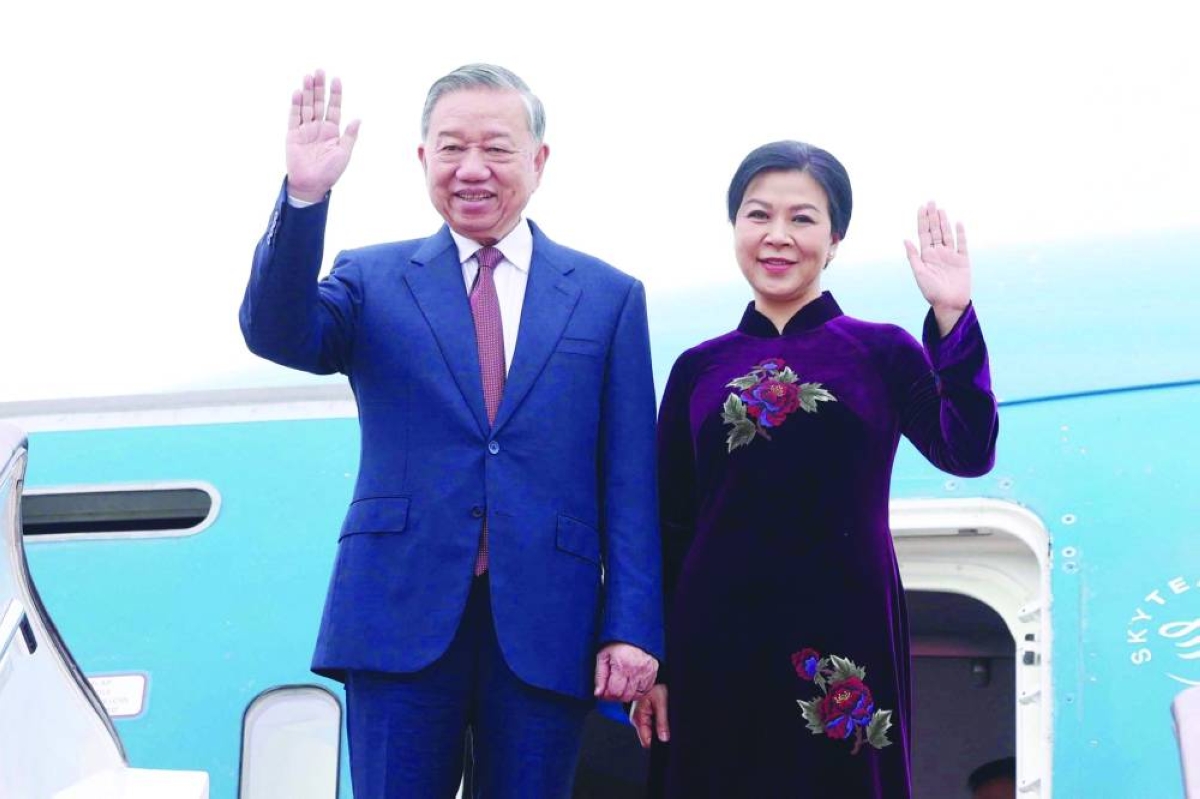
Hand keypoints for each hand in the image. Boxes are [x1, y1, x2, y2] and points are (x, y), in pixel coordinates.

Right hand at [286, 69, 360, 202]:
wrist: (312, 185)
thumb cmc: (330, 172)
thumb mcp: (344, 153)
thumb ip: (350, 135)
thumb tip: (358, 118)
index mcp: (332, 131)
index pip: (334, 108)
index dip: (335, 94)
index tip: (336, 79)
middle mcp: (318, 127)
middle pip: (319, 103)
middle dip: (319, 87)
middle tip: (319, 71)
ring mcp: (305, 130)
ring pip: (306, 106)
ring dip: (308, 92)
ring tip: (308, 76)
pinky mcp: (293, 135)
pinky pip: (294, 117)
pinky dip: (296, 105)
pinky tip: (298, 93)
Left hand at [594, 643, 657, 702]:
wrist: (633, 631)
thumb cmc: (617, 642)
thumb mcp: (603, 655)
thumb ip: (600, 676)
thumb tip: (598, 693)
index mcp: (622, 666)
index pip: (615, 692)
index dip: (607, 695)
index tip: (603, 691)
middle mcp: (636, 670)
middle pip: (626, 696)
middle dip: (616, 695)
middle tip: (612, 687)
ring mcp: (647, 672)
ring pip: (636, 695)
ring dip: (627, 693)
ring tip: (622, 683)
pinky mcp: (653, 671)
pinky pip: (646, 689)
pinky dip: (638, 689)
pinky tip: (631, 681)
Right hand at [630, 684, 669, 747]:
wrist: (652, 675)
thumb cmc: (655, 686)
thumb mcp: (661, 703)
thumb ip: (662, 722)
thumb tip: (664, 739)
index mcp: (639, 718)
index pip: (646, 741)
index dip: (657, 742)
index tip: (667, 736)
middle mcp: (637, 720)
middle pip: (649, 737)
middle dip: (658, 733)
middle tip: (667, 721)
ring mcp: (639, 717)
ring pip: (650, 731)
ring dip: (659, 726)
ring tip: (664, 714)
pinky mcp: (643, 714)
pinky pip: (651, 724)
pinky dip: (657, 721)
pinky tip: (661, 713)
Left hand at [904, 201, 970, 334]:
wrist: (949, 304)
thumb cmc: (931, 292)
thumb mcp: (919, 273)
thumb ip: (913, 256)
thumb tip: (905, 239)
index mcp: (926, 256)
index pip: (924, 234)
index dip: (922, 220)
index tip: (921, 207)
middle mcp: (938, 253)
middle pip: (935, 231)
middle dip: (932, 216)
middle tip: (931, 201)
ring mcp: (951, 255)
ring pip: (947, 234)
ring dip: (944, 222)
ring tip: (940, 209)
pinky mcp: (963, 260)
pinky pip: (962, 244)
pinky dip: (960, 233)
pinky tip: (957, 223)